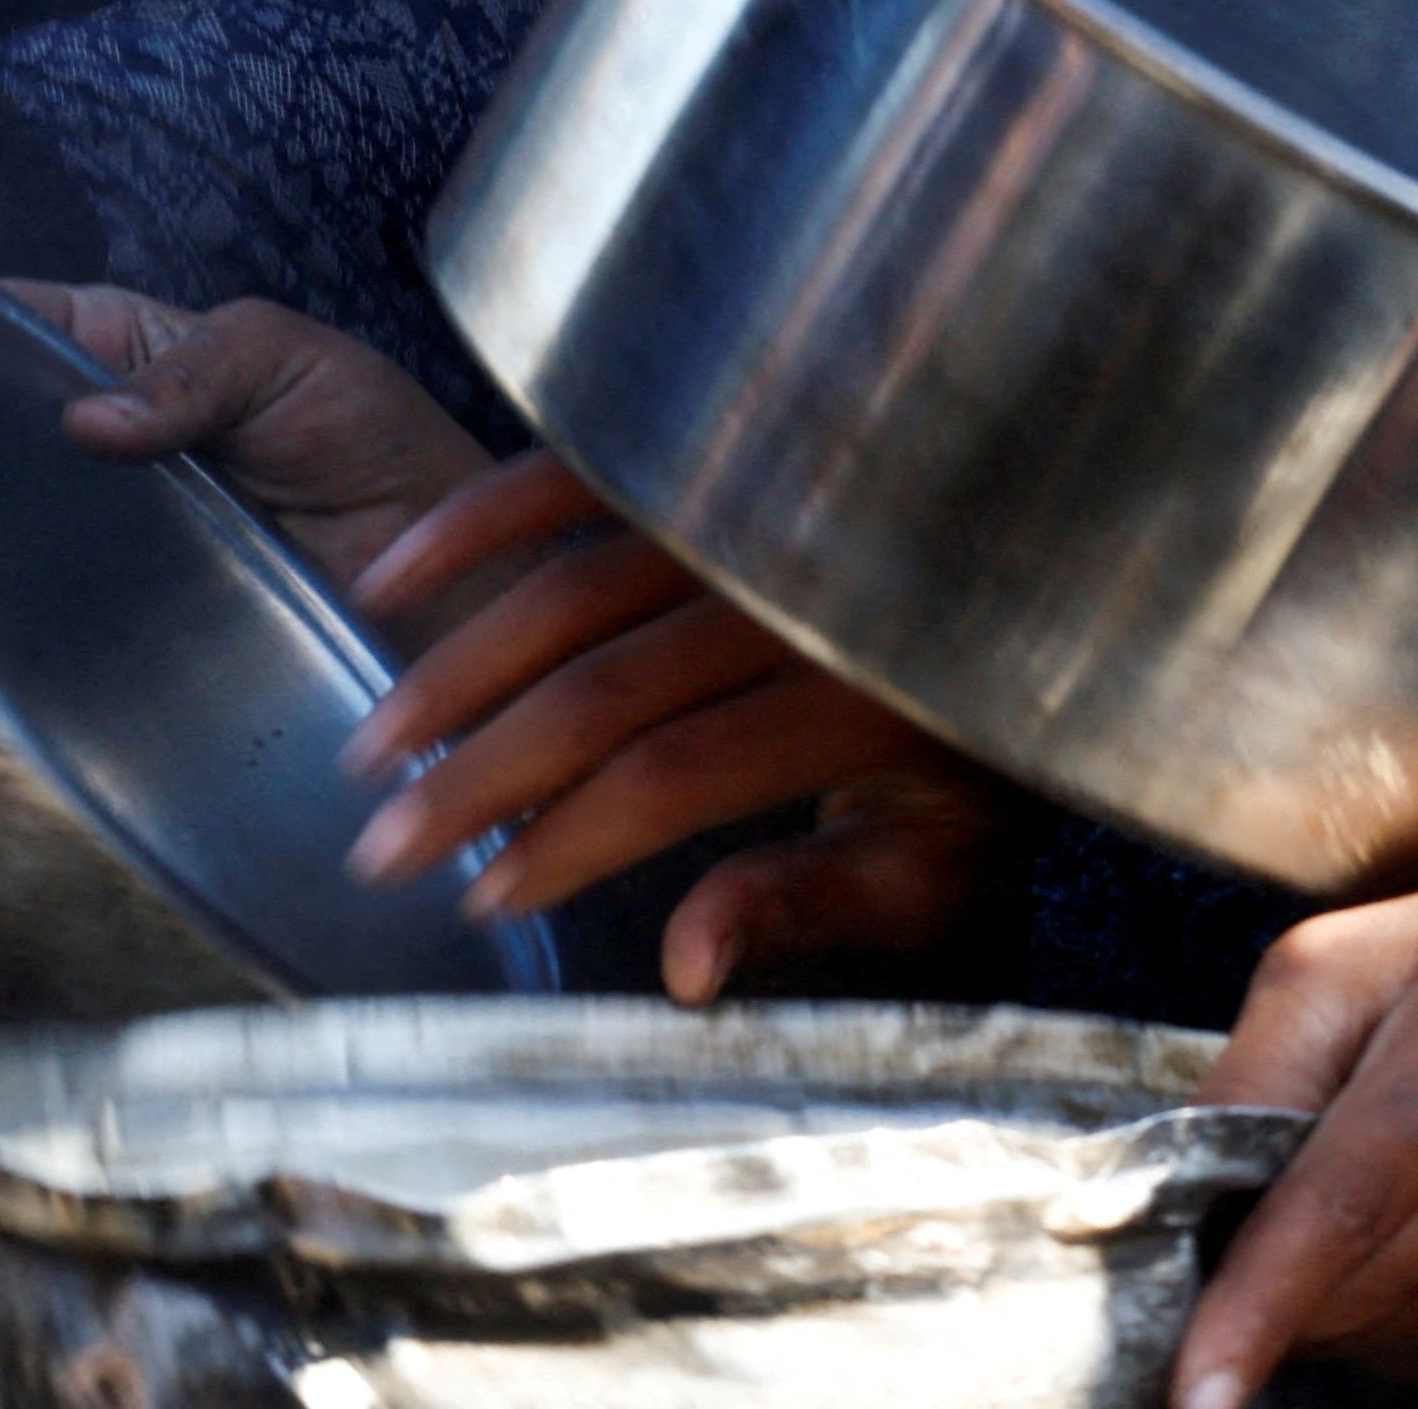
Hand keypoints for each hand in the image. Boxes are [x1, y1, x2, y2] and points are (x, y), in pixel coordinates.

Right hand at [17, 285, 492, 620]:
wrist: (440, 564)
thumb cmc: (368, 432)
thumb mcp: (281, 359)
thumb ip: (190, 374)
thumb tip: (86, 418)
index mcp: (131, 346)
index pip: (27, 319)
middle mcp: (108, 431)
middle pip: (8, 424)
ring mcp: (115, 519)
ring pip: (25, 513)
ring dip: (11, 520)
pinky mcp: (134, 599)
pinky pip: (73, 593)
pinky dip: (54, 594)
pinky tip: (33, 598)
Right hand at [336, 455, 955, 952]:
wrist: (1044, 574)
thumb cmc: (981, 745)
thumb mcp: (937, 857)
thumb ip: (810, 904)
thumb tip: (682, 964)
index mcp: (862, 703)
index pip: (676, 775)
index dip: (568, 840)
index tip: (482, 901)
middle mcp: (796, 593)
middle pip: (600, 688)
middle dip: (475, 775)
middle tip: (381, 845)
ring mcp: (743, 505)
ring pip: (565, 585)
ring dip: (454, 666)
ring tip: (373, 745)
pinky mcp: (701, 453)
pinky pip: (567, 473)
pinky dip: (472, 521)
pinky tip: (388, 579)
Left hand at [1176, 878, 1417, 1401]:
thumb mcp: (1352, 958)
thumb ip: (1257, 1067)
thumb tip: (1179, 1186)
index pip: (1345, 1207)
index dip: (1257, 1303)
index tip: (1193, 1386)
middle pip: (1343, 1288)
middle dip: (1259, 1264)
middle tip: (1266, 1175)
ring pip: (1371, 1335)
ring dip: (1321, 1285)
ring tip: (1372, 1177)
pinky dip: (1378, 1306)